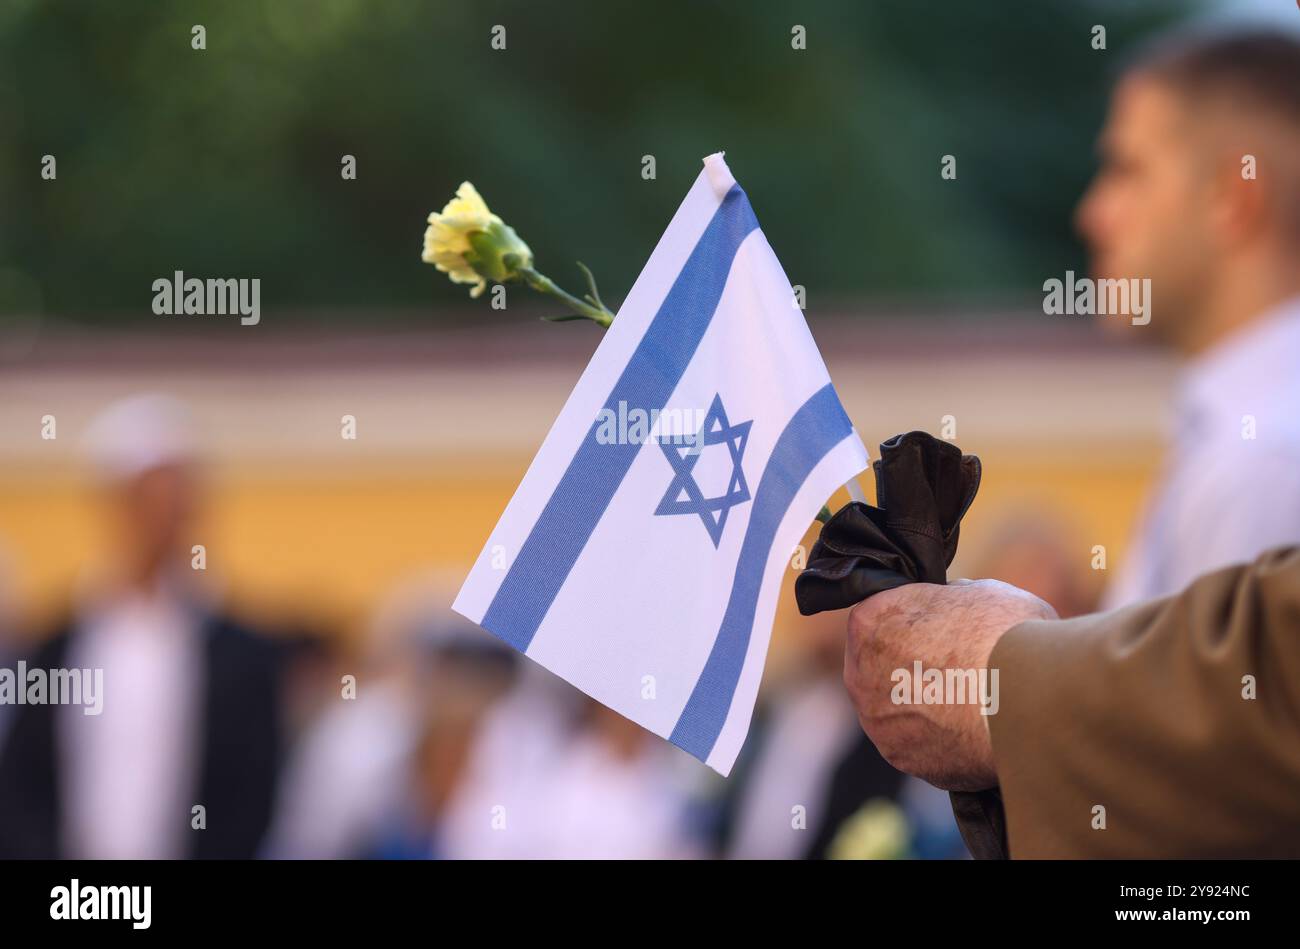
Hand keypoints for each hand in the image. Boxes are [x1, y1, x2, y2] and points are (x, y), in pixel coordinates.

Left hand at [843, 579, 1056, 790]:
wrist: (1030, 700)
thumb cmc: (1005, 633)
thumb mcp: (979, 591)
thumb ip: (949, 599)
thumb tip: (950, 606)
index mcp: (869, 623)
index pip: (882, 617)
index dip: (917, 620)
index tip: (946, 629)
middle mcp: (859, 675)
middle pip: (883, 666)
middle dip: (915, 666)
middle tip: (960, 667)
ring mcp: (877, 723)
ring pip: (898, 709)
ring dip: (926, 706)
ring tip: (972, 702)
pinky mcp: (903, 759)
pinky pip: (918, 744)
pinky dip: (941, 740)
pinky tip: (973, 730)